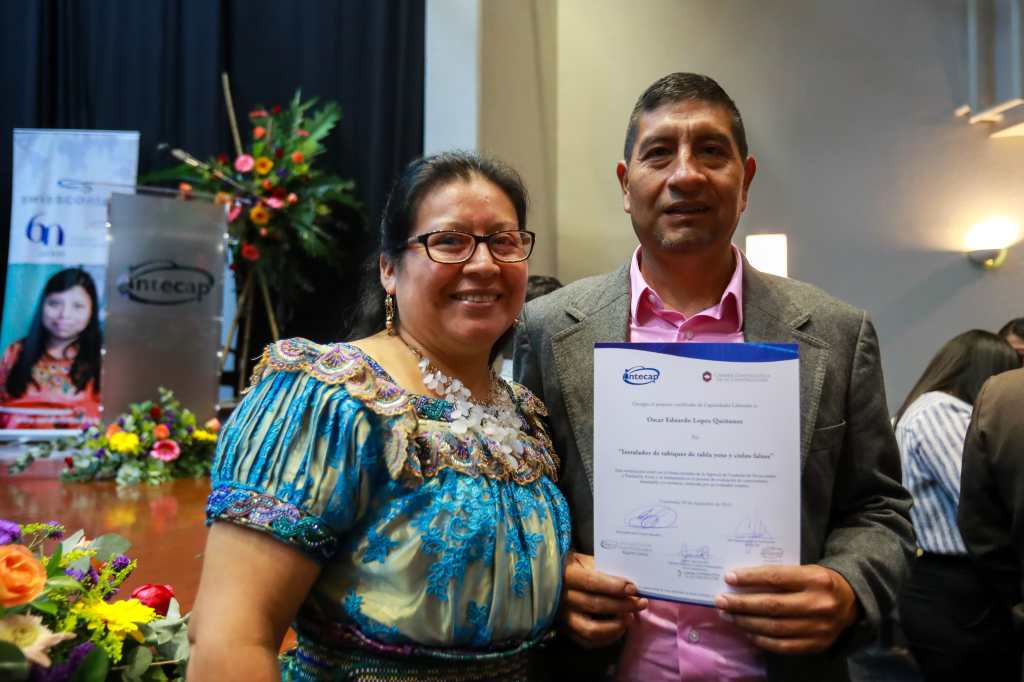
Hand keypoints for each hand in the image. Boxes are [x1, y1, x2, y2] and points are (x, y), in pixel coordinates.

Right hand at [559, 551, 647, 647]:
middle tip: (641, 603)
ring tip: (630, 618)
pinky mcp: (565, 631)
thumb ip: (600, 567)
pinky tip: (619, 629)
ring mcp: (563, 617)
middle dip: (623, 605)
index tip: (633, 589)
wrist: (545, 580)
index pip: (592, 582)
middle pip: (596, 605)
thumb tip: (627, 580)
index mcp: (566, 575)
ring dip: (615, 626)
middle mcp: (562, 598)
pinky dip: (607, 638)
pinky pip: (587, 641)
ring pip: (591, 629)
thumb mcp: (582, 559)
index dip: (614, 587)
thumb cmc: (570, 566)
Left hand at [713, 564, 858, 654]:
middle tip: (720, 601)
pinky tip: (747, 632)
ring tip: (728, 616)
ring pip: (775, 628)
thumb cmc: (819, 581)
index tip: (729, 577)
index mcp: (816, 579)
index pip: (776, 578)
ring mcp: (820, 628)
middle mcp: (819, 604)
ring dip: (746, 622)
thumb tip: (740, 580)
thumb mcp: (806, 570)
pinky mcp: (817, 645)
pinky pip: (783, 645)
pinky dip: (762, 639)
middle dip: (741, 604)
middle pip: (772, 606)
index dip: (750, 578)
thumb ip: (780, 575)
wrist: (852, 602)